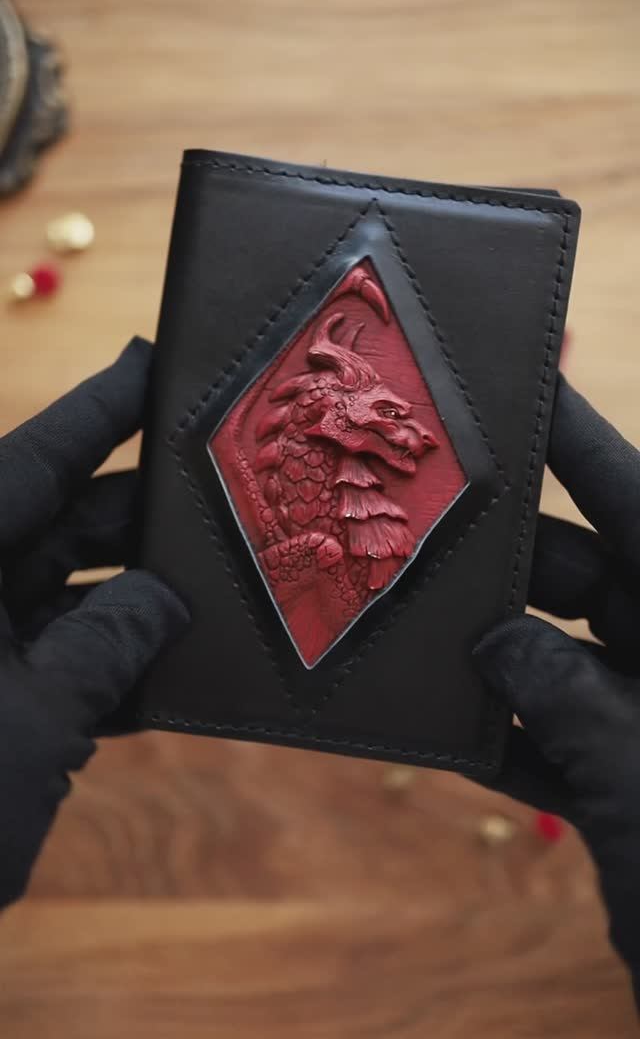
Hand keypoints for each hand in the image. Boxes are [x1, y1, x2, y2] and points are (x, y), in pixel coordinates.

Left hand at [0, 338, 188, 908]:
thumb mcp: (40, 717)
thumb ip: (113, 643)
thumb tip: (168, 597)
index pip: (35, 459)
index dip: (100, 410)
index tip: (154, 365)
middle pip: (55, 526)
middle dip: (138, 522)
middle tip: (216, 503)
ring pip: (58, 595)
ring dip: (129, 603)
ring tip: (209, 592)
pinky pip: (43, 658)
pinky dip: (96, 666)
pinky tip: (163, 673)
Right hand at [474, 376, 639, 997]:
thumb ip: (566, 701)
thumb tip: (493, 643)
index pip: (638, 505)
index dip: (579, 443)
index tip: (516, 388)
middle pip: (587, 575)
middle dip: (504, 566)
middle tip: (420, 533)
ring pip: (562, 656)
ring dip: (491, 656)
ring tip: (410, 632)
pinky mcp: (632, 773)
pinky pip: (558, 733)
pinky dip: (505, 734)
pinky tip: (442, 729)